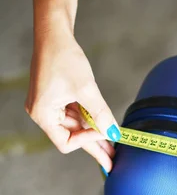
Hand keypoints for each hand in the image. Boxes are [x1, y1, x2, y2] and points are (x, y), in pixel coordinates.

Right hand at [25, 25, 118, 172]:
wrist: (55, 35)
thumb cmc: (64, 58)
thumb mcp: (86, 89)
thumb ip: (101, 114)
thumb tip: (114, 134)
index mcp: (43, 114)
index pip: (66, 143)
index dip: (87, 142)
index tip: (104, 135)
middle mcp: (43, 113)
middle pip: (72, 137)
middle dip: (95, 145)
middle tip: (113, 160)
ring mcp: (50, 106)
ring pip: (76, 126)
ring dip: (95, 133)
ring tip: (114, 144)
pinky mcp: (57, 99)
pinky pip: (76, 115)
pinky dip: (90, 120)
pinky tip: (104, 127)